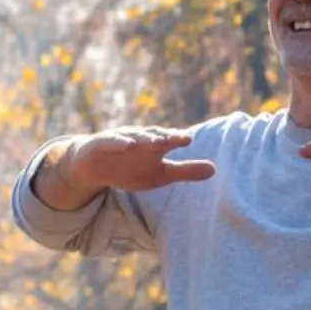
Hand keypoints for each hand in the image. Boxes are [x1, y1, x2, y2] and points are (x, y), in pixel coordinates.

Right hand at [34, 127, 215, 211]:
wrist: (95, 167)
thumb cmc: (131, 168)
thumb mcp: (161, 174)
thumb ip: (186, 171)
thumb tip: (215, 170)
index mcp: (155, 145)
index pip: (169, 140)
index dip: (178, 139)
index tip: (189, 139)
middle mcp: (140, 138)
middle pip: (153, 135)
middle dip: (164, 136)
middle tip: (176, 138)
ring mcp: (121, 139)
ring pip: (134, 136)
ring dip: (144, 138)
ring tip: (156, 140)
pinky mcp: (103, 143)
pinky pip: (112, 142)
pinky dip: (120, 142)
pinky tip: (127, 144)